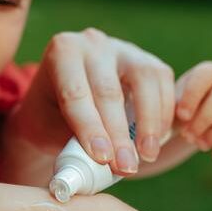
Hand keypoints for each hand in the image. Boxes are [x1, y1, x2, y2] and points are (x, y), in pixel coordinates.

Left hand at [18, 28, 175, 174]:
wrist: (65, 99)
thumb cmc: (52, 117)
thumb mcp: (48, 129)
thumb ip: (71, 144)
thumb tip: (99, 166)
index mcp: (62, 52)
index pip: (75, 94)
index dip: (90, 128)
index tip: (103, 158)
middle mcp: (92, 43)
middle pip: (109, 90)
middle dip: (119, 134)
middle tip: (126, 167)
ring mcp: (123, 48)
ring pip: (144, 80)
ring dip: (149, 123)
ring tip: (147, 156)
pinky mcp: (147, 59)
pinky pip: (163, 81)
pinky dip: (163, 113)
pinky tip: (156, 141)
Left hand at [175, 61, 211, 161]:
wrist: (196, 112)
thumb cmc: (181, 104)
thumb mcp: (173, 100)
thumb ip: (170, 108)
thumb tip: (164, 124)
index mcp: (210, 72)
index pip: (203, 80)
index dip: (192, 98)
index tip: (181, 116)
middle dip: (203, 120)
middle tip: (187, 135)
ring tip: (198, 144)